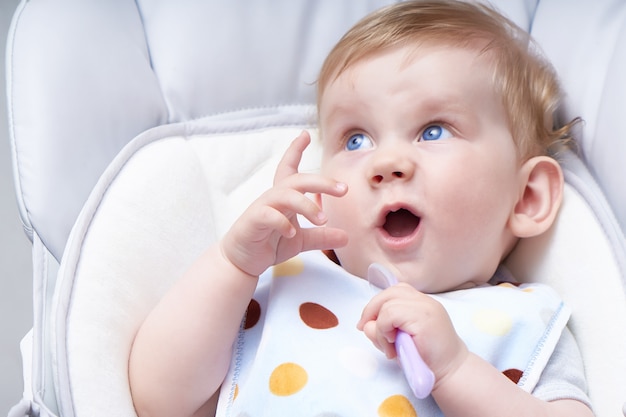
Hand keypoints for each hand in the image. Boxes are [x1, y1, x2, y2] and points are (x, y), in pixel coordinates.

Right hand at [221, 131, 348, 276]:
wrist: (242, 261)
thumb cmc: (269, 243)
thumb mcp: (300, 240)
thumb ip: (321, 236)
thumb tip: (346, 236)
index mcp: (284, 197)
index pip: (289, 168)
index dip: (295, 150)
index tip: (305, 134)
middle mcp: (274, 197)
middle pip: (297, 180)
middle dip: (321, 181)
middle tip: (343, 189)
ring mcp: (262, 208)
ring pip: (286, 195)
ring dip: (307, 206)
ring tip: (322, 220)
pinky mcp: (253, 221)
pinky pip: (268, 215)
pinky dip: (282, 223)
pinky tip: (292, 232)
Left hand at [357, 283, 467, 385]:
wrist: (451, 372)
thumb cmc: (424, 358)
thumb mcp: (396, 341)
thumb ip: (380, 330)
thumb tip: (366, 325)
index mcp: (420, 302)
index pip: (393, 292)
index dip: (375, 305)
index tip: (366, 324)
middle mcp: (424, 301)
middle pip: (388, 293)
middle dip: (371, 310)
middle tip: (365, 329)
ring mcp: (425, 307)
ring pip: (387, 304)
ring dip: (380, 327)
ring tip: (388, 345)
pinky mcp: (423, 318)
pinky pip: (391, 314)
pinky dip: (384, 329)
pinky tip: (392, 344)